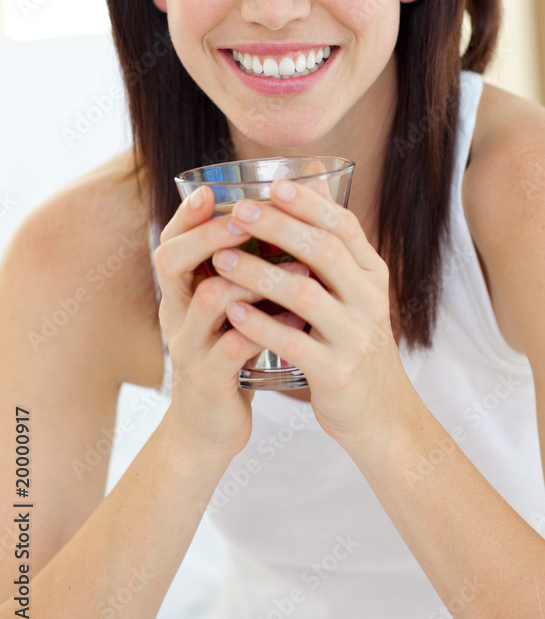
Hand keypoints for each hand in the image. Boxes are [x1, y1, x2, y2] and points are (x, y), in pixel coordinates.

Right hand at [154, 185, 307, 462]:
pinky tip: (296, 316)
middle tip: (248, 218)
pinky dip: (264, 328)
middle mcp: (177, 314)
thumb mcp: (229, 308)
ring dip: (251, 278)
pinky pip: (232, 348)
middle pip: (173, 261)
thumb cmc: (227, 354)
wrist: (209, 429)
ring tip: (296, 266)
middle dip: (211, 234)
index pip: (172, 240)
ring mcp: (189, 347)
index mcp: (181, 291)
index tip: (213, 189)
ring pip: (207, 301)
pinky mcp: (208, 380)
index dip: (189, 214)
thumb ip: (243, 268)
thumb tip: (279, 216)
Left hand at [213, 178, 412, 450]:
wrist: (380, 412)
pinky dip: (263, 325)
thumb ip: (333, 238)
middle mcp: (369, 300)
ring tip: (222, 259)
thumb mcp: (354, 289)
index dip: (310, 203)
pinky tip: (235, 312)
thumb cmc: (353, 340)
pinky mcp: (336, 373)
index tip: (273, 184)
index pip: (345, 227)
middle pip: (325, 252)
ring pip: (306, 294)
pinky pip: (295, 343)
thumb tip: (314, 175)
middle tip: (239, 212)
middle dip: (280, 228)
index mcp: (372, 275)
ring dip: (261, 273)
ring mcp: (355, 337)